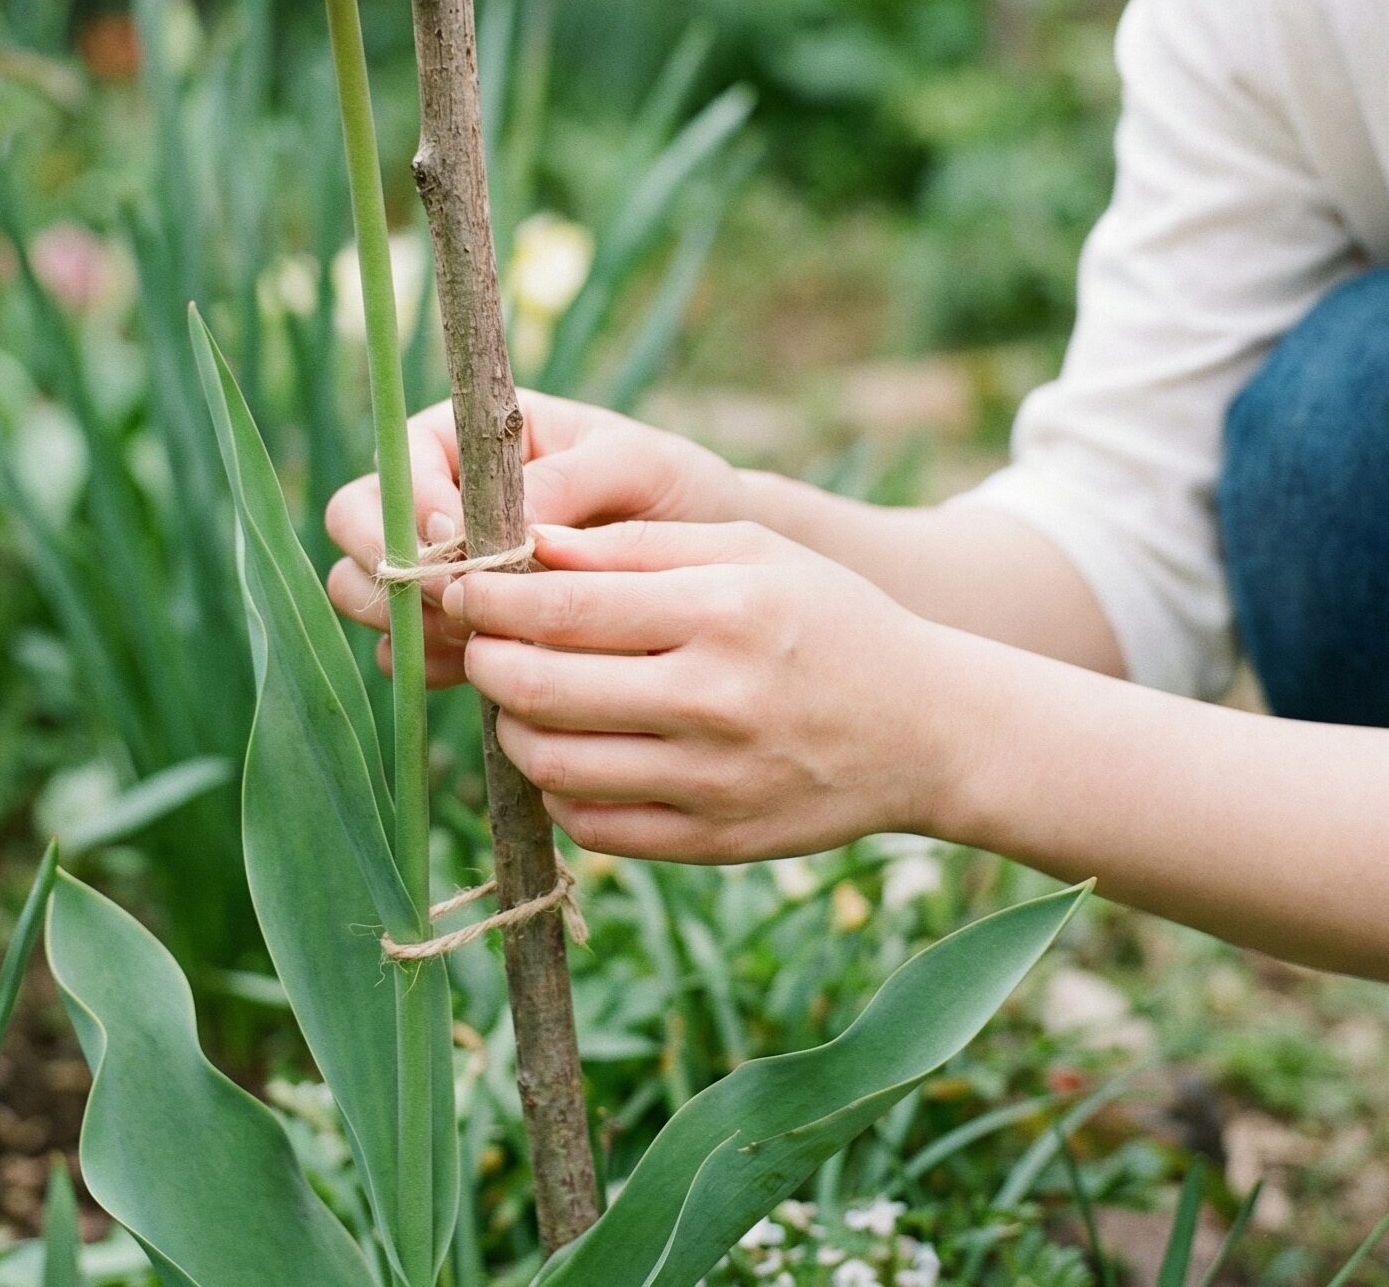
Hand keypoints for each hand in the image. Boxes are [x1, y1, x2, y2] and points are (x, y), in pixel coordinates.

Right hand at [324, 391, 743, 688]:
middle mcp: (433, 493)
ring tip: (477, 638)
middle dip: (395, 570)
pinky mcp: (448, 625)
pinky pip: (397, 648)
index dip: (414, 514)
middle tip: (461, 603)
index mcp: (464, 436)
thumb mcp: (638, 464)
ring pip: (362, 589)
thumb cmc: (672, 490)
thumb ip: (569, 480)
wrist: (705, 559)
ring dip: (404, 621)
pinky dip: (424, 662)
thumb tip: (504, 520)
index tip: (464, 549)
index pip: (394, 466)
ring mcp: (433, 563)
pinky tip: (480, 668)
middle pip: (353, 524)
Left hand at [439, 517, 960, 863]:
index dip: (491, 600)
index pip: (563, 610)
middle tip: (481, 640)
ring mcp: (713, 782)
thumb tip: (527, 544)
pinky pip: (593, 827)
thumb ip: (637, 546)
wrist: (925, 728)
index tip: (463, 588)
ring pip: (553, 765)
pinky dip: (559, 789)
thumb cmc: (826, 617)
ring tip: (523, 696)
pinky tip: (574, 750)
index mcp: (722, 612)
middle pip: (542, 690)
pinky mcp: (713, 844)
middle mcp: (715, 701)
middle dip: (488, 660)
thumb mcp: (749, 551)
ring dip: (512, 729)